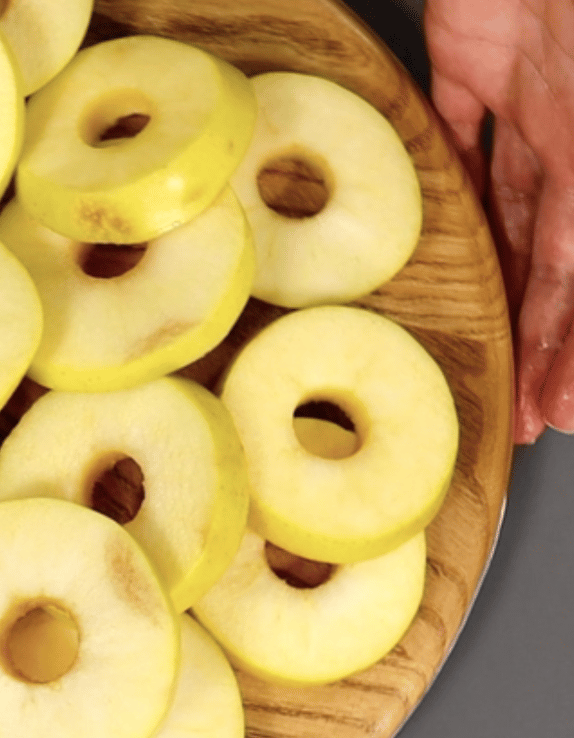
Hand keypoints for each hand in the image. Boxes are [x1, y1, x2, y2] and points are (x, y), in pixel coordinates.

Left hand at [424, 0, 573, 443]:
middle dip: (557, 339)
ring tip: (506, 355)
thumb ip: (559, 197)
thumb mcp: (568, 103)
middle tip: (537, 410)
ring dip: (515, 285)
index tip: (569, 405)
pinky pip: (465, 138)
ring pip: (519, 213)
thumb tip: (566, 266)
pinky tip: (462, 238)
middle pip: (565, 261)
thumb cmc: (570, 6)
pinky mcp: (475, 61)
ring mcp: (533, 98)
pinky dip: (466, 188)